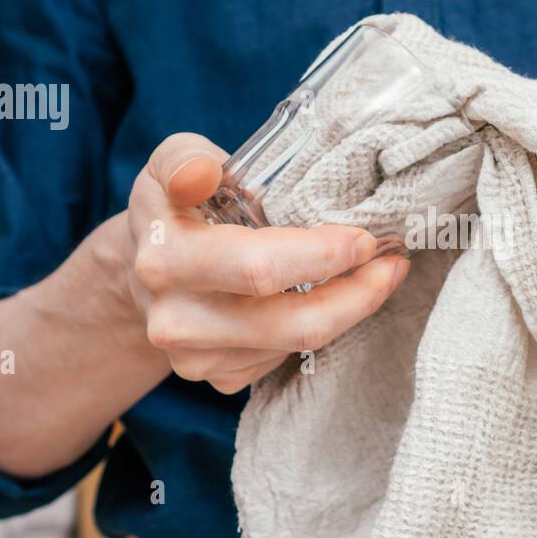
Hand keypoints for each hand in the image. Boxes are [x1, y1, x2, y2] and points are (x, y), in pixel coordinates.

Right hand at [123, 133, 409, 392]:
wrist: (143, 268)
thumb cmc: (175, 206)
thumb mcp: (169, 164)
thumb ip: (185, 159)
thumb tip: (203, 173)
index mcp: (165, 258)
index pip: (259, 268)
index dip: (323, 256)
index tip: (366, 238)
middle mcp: (176, 319)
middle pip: (292, 323)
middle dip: (358, 294)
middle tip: (393, 263)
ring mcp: (195, 358)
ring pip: (299, 345)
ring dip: (350, 310)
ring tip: (377, 275)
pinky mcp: (217, 378)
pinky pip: (287, 360)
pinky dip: (320, 328)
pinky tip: (330, 299)